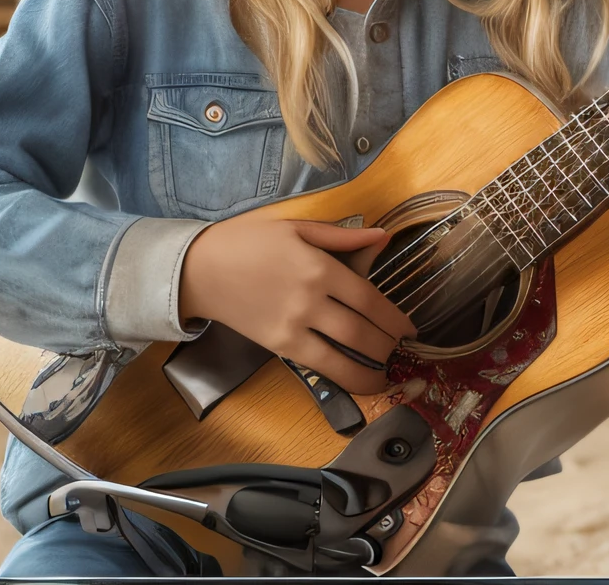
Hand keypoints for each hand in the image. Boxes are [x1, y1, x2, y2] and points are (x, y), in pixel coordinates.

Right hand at [177, 215, 416, 393]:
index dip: (395, 319)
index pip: (369, 299)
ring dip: (371, 370)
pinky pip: (317, 366)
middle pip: (361, 331)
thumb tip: (383, 236)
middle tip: (403, 351)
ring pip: (342, 356)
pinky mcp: (276, 346)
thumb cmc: (247, 242)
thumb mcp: (296, 227)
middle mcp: (310, 301)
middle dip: (388, 346)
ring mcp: (292, 327)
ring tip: (389, 375)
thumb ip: (342, 236)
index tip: (411, 330)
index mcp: (320, 268)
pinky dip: (342, 376)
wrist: (196, 269)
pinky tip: (359, 380)